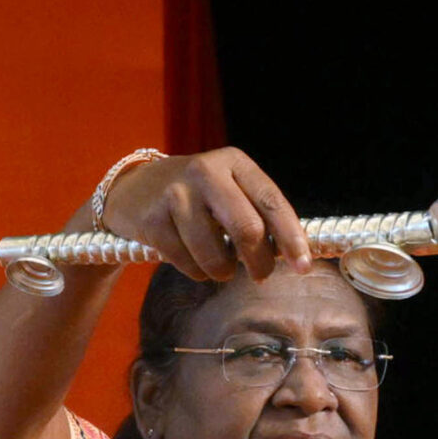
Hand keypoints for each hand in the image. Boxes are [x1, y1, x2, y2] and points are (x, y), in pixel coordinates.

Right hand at [96, 147, 311, 283]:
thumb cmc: (197, 197)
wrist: (134, 191)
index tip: (303, 266)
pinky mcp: (152, 219)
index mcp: (234, 162)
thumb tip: (295, 255)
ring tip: (223, 269)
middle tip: (261, 276)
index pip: (271, 202)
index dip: (291, 237)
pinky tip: (195, 262)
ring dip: (224, 272)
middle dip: (259, 262)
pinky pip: (187, 263)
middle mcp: (206, 171)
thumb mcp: (229, 190)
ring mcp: (176, 194)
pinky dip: (198, 272)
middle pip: (247, 229)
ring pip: (215, 253)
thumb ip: (259, 214)